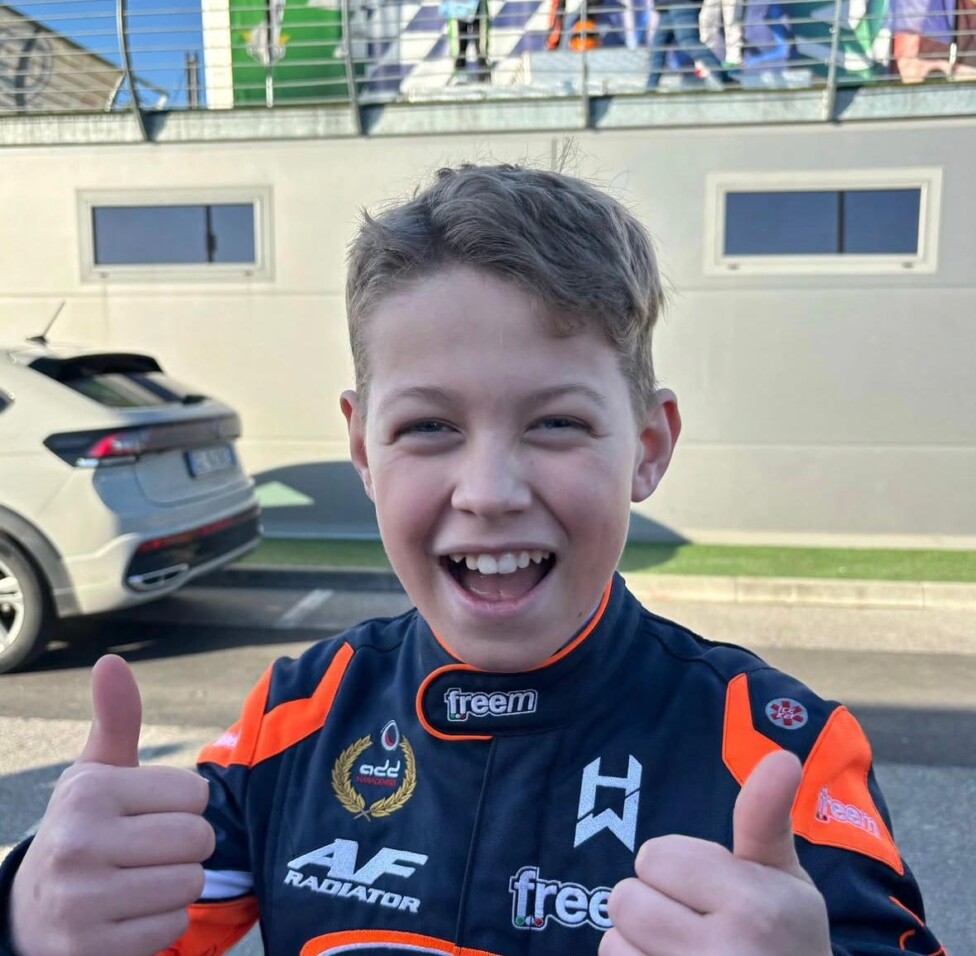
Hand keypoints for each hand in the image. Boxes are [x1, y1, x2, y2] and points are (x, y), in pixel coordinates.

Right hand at [9, 655, 215, 955]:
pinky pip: (171, 929)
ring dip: (176, 885)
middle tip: (149, 849)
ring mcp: (81, 903)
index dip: (184, 805)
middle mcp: (78, 844)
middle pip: (198, 840)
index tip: (149, 813)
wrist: (30, 910)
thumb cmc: (84, 827)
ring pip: (189, 885)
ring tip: (138, 880)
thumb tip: (111, 660)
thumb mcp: (96, 772)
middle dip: (186, 846)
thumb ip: (117, 718)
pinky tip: (128, 914)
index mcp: (89, 792)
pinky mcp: (90, 949)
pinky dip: (160, 924)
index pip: (195, 794)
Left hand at [600, 751, 830, 955]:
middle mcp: (729, 955)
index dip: (676, 871)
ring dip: (639, 948)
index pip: (653, 857)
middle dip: (652, 908)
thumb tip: (782, 756)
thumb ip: (766, 817)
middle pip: (625, 900)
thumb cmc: (784, 943)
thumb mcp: (785, 882)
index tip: (711, 894)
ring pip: (613, 943)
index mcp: (756, 907)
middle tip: (695, 929)